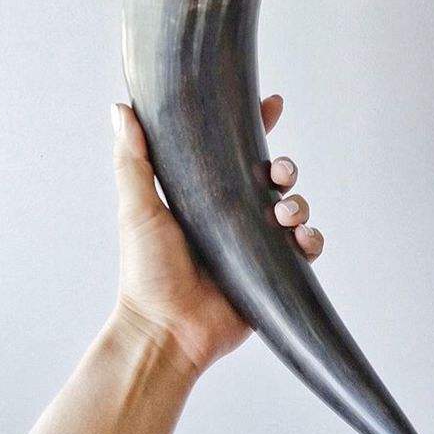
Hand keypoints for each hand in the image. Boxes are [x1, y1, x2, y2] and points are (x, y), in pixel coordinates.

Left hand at [111, 95, 323, 374]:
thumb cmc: (146, 271)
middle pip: (275, 179)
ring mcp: (257, 245)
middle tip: (279, 174)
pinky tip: (301, 240)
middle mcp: (236, 216)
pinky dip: (311, 240)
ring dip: (299, 204)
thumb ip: (133, 159)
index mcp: (207, 196)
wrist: (166, 331)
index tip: (272, 103)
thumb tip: (121, 108)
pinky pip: (306, 249)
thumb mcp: (137, 209)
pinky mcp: (274, 273)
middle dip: (285, 169)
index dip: (258, 127)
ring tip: (285, 214)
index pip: (237, 154)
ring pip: (296, 209)